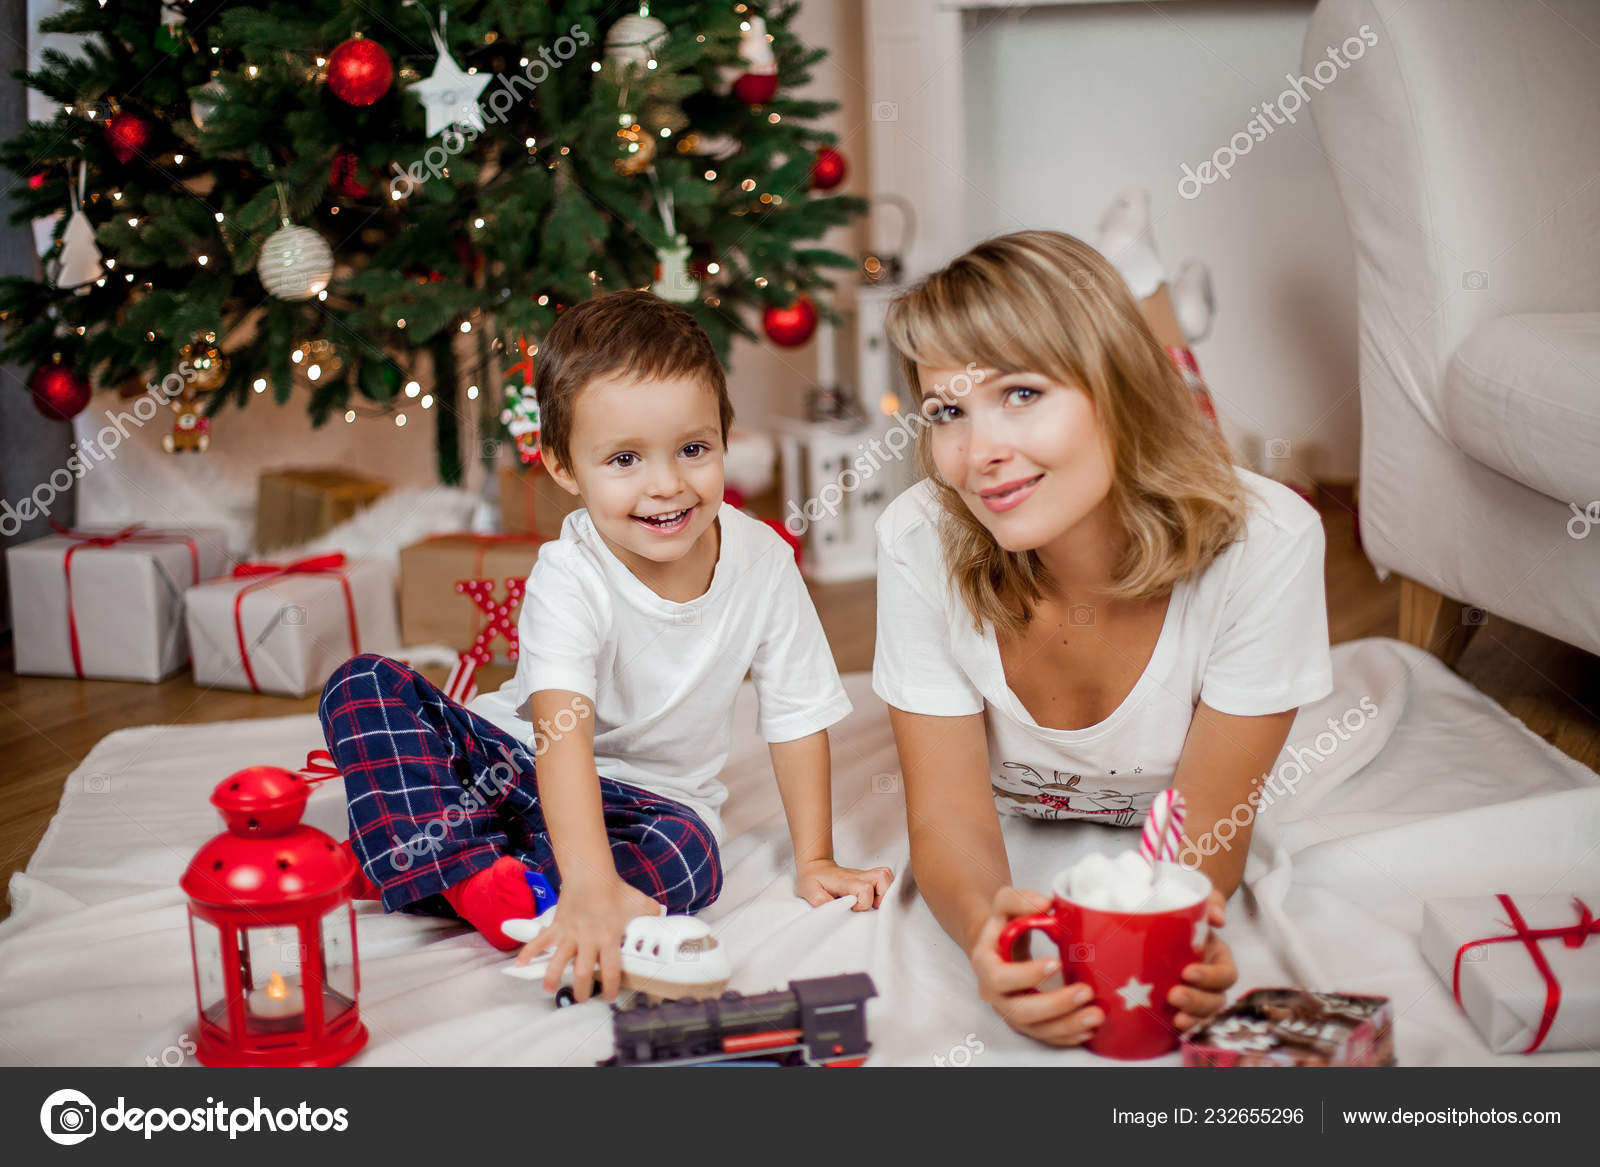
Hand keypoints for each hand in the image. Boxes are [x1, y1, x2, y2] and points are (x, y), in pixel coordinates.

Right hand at [513, 877, 662, 1002]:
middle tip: (582, 998)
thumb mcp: (640, 903)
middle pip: (583, 972)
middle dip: (582, 989)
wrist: (591, 874)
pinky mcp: (557, 926)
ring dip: (553, 976)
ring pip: (559, 961)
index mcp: (609, 938)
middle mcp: (588, 940)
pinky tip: (520, 964)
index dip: (611, 986)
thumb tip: (663, 920)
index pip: (612, 969)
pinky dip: (529, 952)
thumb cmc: (614, 890)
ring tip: (550, 990)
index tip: (610, 996)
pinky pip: (540, 940)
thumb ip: (652, 915)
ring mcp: (570, 934)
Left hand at [795, 858, 893, 910]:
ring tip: (875, 903)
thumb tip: (833, 909)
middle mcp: (858, 876)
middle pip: (883, 877)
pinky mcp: (867, 878)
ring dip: (886, 891)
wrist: (815, 867)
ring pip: (886, 876)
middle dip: (883, 895)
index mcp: (845, 881)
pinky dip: (885, 889)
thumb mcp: (810, 892)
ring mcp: (864, 875)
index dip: (863, 902)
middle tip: (871, 906)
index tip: (853, 908)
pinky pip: (883, 879)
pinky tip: (875, 899)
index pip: (865, 888)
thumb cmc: (813, 880)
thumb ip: (821, 901)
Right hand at [969, 887, 1102, 1046]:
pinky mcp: (1026, 1022)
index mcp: (984, 964)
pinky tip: (1089, 1030)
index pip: (1000, 977)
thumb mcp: (1005, 904)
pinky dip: (1067, 1036)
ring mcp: (1009, 1011)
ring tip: (1095, 1016)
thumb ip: (1019, 899)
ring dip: (1066, 1025)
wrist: (999, 944)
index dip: (1027, 975)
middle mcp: (993, 994)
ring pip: (1034, 1029)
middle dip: (1054, 1006)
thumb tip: (1045, 903)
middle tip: (1086, 992)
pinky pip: (1045, 1036)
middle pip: (1019, 1010)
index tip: (1057, 962)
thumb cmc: (1004, 923)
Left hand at [1168, 889, 1236, 1030]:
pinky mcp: (1179, 1003)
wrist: (1162, 914)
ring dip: (1193, 1018)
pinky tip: (1171, 1027)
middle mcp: (1210, 979)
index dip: (1211, 977)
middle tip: (1174, 996)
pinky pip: (1187, 1019)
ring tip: (1176, 1018)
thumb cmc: (1186, 909)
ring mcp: (1196, 993)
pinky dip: (1183, 1026)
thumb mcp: (1200, 900)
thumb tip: (1218, 917)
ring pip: (1204, 1014)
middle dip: (1198, 1001)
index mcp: (1218, 956)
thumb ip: (1211, 902)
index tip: (1188, 972)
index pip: (1226, 974)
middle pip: (1216, 999)